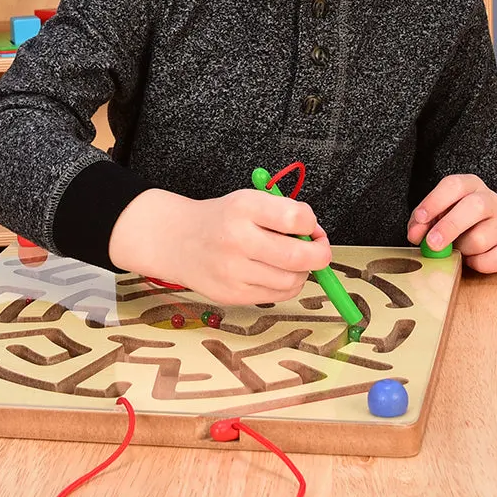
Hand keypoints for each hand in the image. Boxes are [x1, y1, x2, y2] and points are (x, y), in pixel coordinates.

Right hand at [108, 188, 331, 305]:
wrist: (176, 240)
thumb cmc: (220, 219)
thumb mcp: (247, 200)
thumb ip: (282, 213)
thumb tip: (316, 237)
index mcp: (243, 207)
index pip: (296, 217)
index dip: (311, 223)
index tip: (309, 225)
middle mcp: (237, 239)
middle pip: (299, 256)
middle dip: (320, 254)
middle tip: (318, 248)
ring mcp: (233, 271)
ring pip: (292, 281)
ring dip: (303, 271)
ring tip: (292, 261)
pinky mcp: (231, 294)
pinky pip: (278, 295)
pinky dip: (286, 285)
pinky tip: (276, 273)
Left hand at [407, 174, 496, 272]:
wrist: (482, 232)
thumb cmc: (453, 219)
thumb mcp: (435, 215)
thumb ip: (422, 222)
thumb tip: (416, 235)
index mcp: (469, 185)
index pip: (454, 185)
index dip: (435, 201)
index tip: (420, 218)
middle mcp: (490, 199)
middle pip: (474, 207)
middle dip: (450, 227)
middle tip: (432, 244)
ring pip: (481, 238)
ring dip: (462, 249)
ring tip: (456, 249)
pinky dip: (479, 264)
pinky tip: (470, 260)